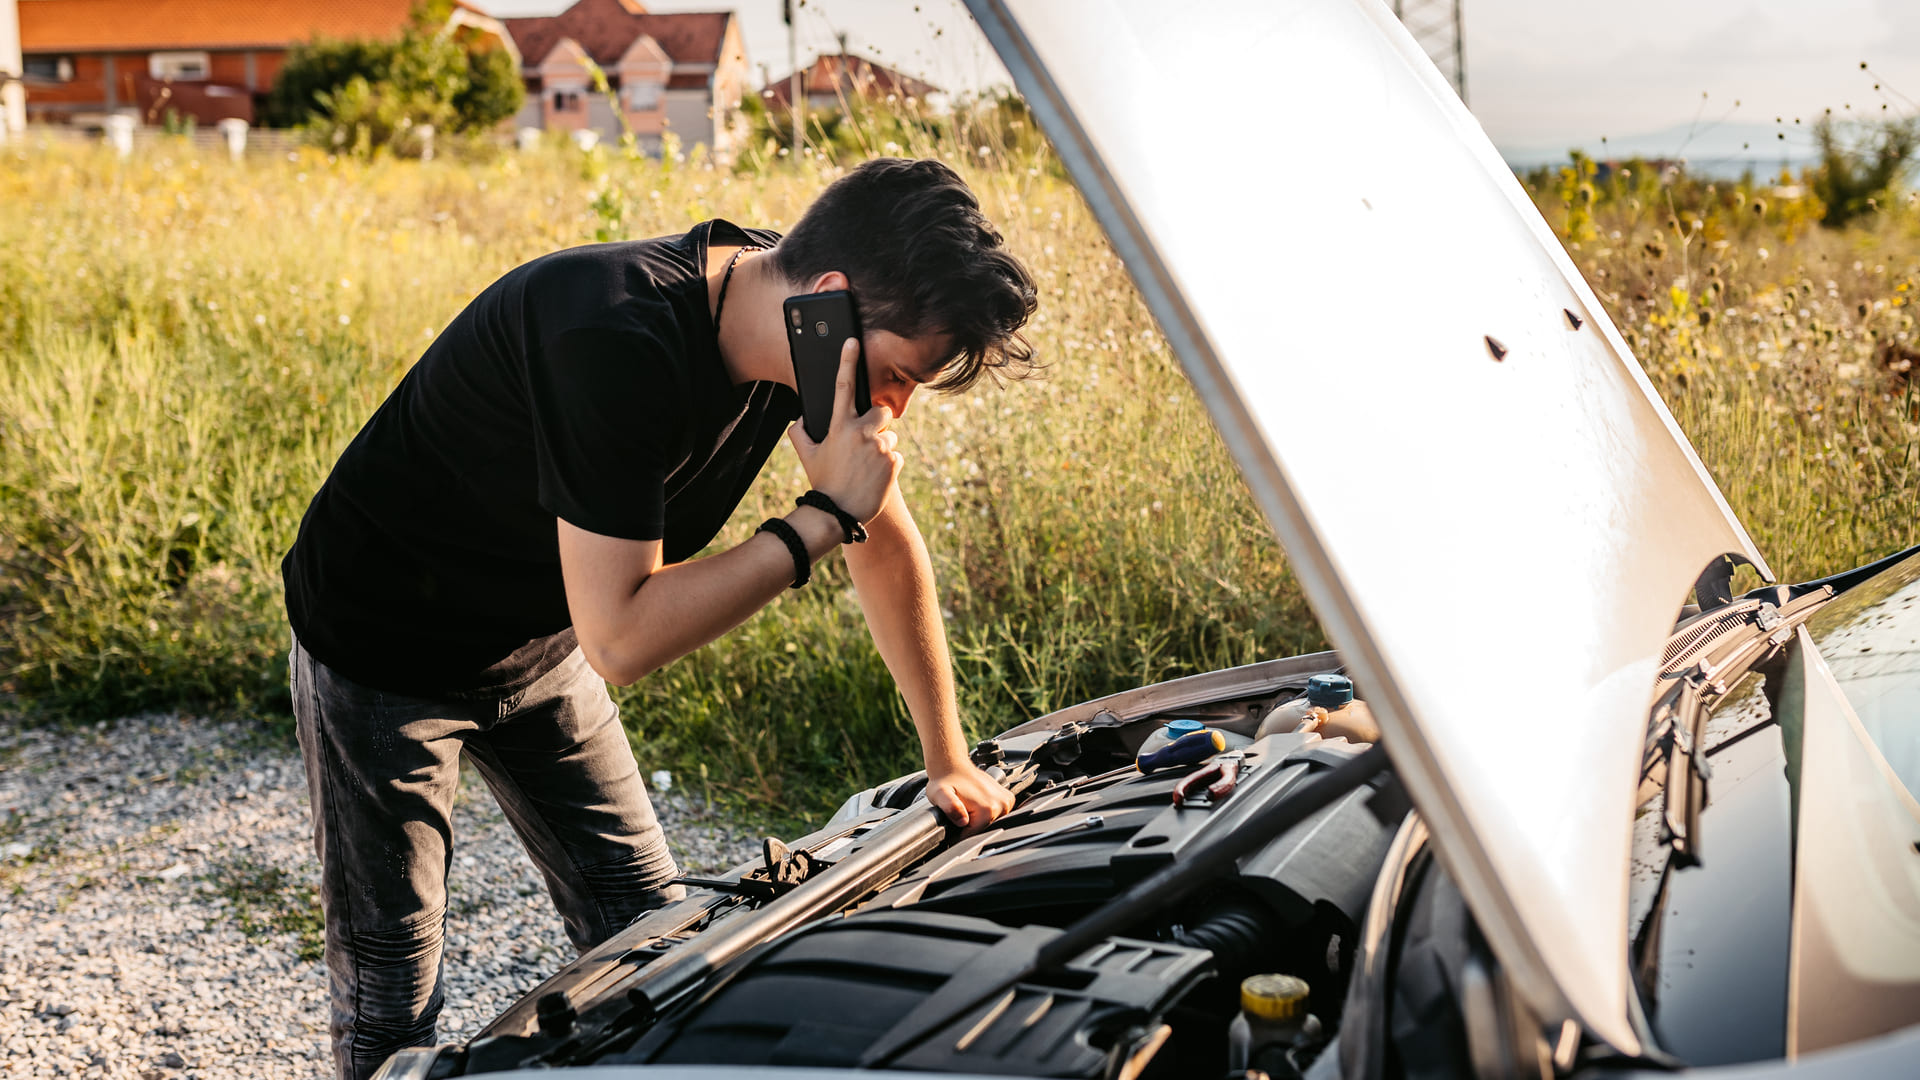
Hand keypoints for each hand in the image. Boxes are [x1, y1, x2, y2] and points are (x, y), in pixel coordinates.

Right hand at [788, 337, 899, 523]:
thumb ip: (800, 433)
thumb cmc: (822, 483)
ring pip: (890, 436)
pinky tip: (876, 477)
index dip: (846, 361)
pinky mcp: (894, 462)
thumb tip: (800, 418)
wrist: (838, 513)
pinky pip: (897, 456)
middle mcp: (861, 433)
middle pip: (882, 411)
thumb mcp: (806, 456)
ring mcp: (880, 447)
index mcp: (839, 427)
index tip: (853, 340)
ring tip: (867, 467)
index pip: (842, 387)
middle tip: (866, 441)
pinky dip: (889, 466)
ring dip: (882, 448)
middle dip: (878, 422)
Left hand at [925, 760, 1014, 835]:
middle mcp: (1002, 805)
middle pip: (984, 830)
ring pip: (991, 824)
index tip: (952, 824)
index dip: (959, 835)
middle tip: (960, 811)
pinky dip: (987, 813)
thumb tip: (963, 821)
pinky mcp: (1007, 799)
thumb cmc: (945, 780)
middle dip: (970, 826)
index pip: (973, 837)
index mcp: (989, 809)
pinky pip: (997, 815)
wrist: (952, 765)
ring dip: (979, 820)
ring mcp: (1007, 801)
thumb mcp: (940, 795)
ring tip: (968, 805)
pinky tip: (976, 803)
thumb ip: (950, 808)